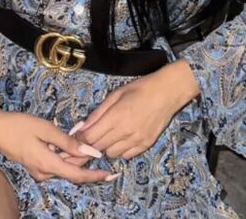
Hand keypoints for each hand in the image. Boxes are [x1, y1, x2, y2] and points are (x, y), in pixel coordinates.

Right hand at [0, 105, 116, 184]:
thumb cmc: (19, 125)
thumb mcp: (46, 129)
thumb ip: (68, 141)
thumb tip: (90, 151)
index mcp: (48, 164)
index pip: (77, 175)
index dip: (96, 176)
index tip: (111, 173)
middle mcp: (44, 172)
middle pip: (72, 169)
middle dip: (85, 157)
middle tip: (94, 137)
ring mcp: (38, 170)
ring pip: (64, 165)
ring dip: (74, 153)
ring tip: (80, 133)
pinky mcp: (35, 164)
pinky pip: (55, 162)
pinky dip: (65, 153)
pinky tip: (67, 138)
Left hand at [76, 60, 199, 160]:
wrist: (167, 92)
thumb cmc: (139, 89)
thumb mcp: (115, 95)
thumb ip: (98, 113)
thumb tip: (81, 128)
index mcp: (116, 116)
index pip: (90, 137)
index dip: (81, 139)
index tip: (78, 136)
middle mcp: (125, 131)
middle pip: (99, 148)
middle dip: (92, 143)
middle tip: (94, 133)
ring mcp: (136, 140)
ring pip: (111, 154)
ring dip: (107, 147)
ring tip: (111, 133)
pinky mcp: (145, 146)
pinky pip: (126, 156)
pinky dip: (121, 150)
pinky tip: (124, 137)